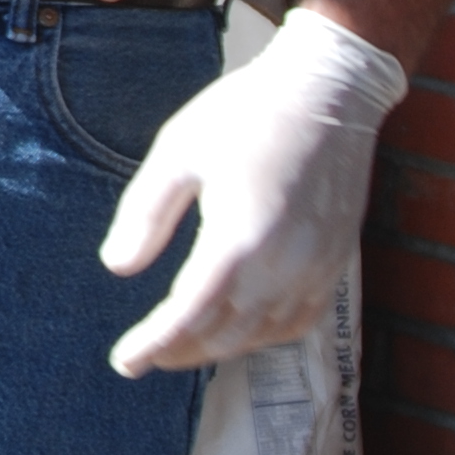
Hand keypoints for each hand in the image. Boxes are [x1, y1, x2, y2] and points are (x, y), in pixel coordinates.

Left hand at [99, 4, 406, 375]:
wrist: (328, 92)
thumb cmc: (245, 114)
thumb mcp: (178, 152)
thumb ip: (145, 213)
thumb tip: (116, 267)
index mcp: (239, 238)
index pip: (188, 314)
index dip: (153, 344)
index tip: (122, 362)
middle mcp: (284, 265)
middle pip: (225, 333)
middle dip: (181, 351)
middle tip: (143, 357)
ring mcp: (318, 268)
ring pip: (262, 334)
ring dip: (219, 347)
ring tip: (181, 346)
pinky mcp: (337, 262)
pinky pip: (299, 320)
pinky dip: (264, 335)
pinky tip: (239, 330)